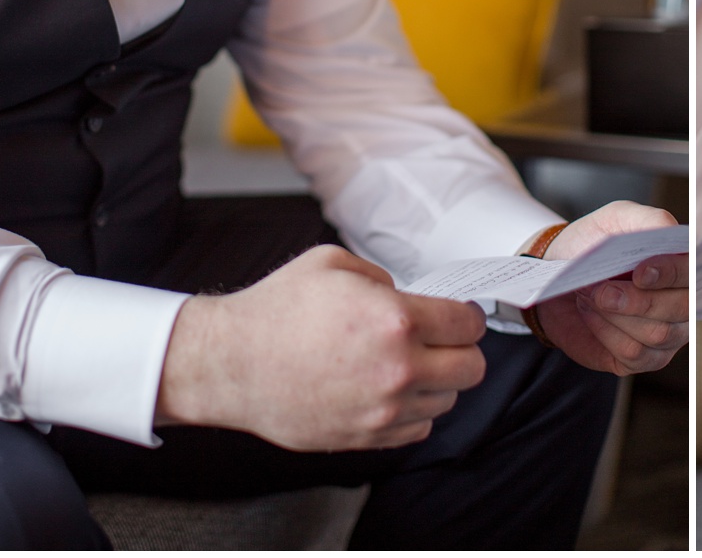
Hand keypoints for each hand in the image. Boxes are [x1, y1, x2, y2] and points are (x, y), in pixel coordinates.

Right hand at [156, 245, 486, 450]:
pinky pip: (417, 428)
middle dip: (461, 350)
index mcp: (396, 321)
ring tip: (406, 364)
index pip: (468, 324)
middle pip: (471, 368)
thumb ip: (382, 276)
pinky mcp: (365, 437)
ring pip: (447, 401)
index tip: (456, 315)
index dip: (466, 316)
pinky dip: (412, 410)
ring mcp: (383, 409)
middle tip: (440, 340)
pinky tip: (388, 390)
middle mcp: (398, 369)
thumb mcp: (333, 263)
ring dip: (436, 381)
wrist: (229, 364)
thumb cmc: (276, 309)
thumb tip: (406, 295)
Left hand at [535, 201, 687, 375]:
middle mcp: (685, 300)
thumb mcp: (617, 218)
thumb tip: (671, 230)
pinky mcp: (645, 358)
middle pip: (680, 308)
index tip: (640, 272)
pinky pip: (634, 353)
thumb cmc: (594, 244)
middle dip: (637, 300)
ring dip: (616, 315)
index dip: (670, 274)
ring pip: (657, 333)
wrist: (559, 275)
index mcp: (684, 264)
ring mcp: (669, 333)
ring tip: (590, 295)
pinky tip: (590, 313)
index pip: (695, 273)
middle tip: (600, 287)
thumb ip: (648, 220)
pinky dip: (606, 332)